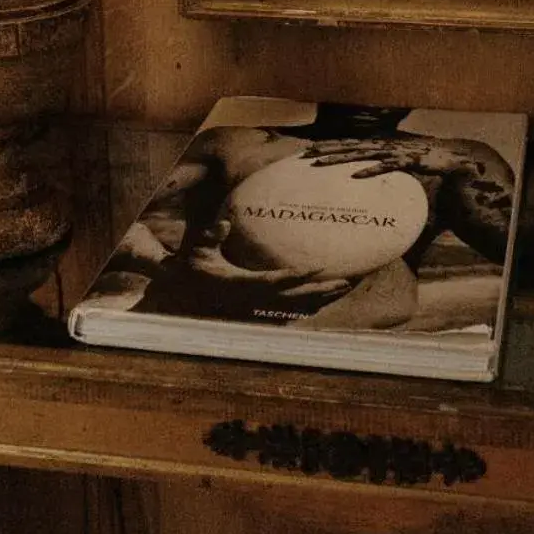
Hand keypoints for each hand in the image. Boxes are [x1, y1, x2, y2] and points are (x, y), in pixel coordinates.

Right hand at [183, 222, 349, 297]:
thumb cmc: (195, 264)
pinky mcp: (261, 310)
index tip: (315, 269)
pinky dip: (308, 305)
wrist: (187, 291)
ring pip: (296, 306)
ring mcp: (258, 307)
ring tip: (344, 288)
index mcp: (241, 285)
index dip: (295, 277)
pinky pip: (290, 310)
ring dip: (320, 298)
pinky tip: (324, 299)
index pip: (273, 282)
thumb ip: (212, 236)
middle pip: (294, 298)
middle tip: (346, 282)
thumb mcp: (199, 248)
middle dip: (320, 291)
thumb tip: (224, 223)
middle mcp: (254, 300)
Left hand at [302, 137, 470, 178]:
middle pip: (348, 146)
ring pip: (360, 154)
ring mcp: (393, 152)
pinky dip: (370, 171)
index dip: (329, 145)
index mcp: (379, 144)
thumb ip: (385, 164)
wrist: (450, 158)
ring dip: (339, 159)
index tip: (309, 150)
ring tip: (321, 163)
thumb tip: (369, 175)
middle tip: (305, 155)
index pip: (349, 143)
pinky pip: (385, 167)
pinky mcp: (406, 161)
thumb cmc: (423, 161)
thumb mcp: (400, 161)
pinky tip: (356, 177)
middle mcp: (382, 145)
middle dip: (326, 149)